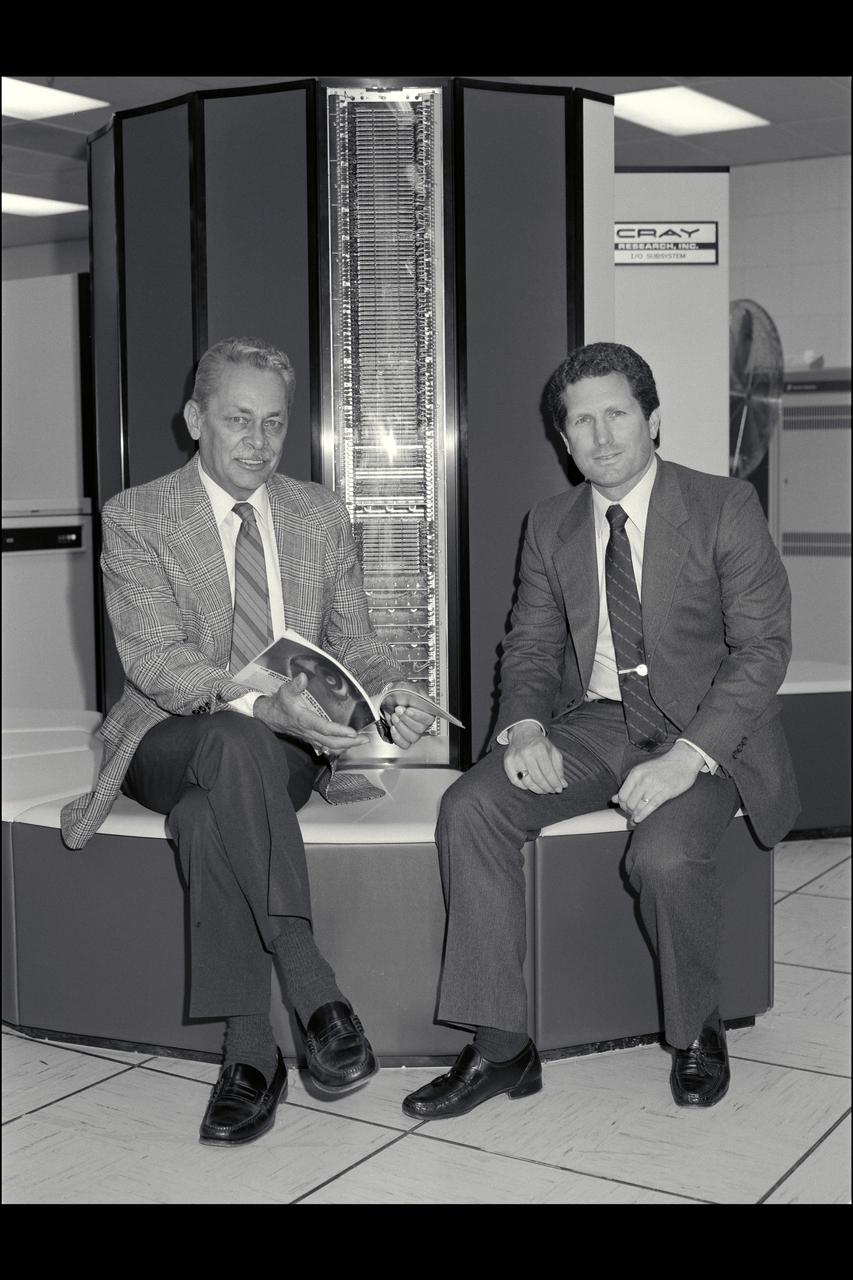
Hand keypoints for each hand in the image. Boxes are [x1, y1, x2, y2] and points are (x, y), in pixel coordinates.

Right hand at [254, 674, 369, 755]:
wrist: (268, 716)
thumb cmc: (278, 704)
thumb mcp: (284, 691)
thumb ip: (295, 685)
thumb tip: (303, 677)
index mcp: (304, 720)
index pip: (325, 728)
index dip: (340, 731)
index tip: (353, 732)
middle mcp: (308, 731)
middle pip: (331, 742)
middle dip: (349, 742)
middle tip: (363, 739)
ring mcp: (310, 737)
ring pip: (330, 747)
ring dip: (346, 746)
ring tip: (359, 742)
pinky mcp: (310, 738)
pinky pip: (326, 747)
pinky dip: (338, 747)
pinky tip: (346, 744)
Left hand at [381, 684, 434, 748]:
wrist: (387, 699)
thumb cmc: (398, 693)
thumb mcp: (407, 688)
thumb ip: (415, 695)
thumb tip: (420, 701)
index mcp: (427, 711)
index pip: (428, 719)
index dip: (418, 716)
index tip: (408, 709)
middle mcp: (422, 723)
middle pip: (420, 729)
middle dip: (406, 719)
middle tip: (398, 710)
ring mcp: (414, 732)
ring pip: (413, 737)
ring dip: (401, 727)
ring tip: (394, 717)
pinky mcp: (405, 738)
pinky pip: (405, 744)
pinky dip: (398, 737)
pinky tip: (393, 728)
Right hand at [503, 722, 565, 793]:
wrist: (523, 733)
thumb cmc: (540, 744)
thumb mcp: (553, 751)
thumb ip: (559, 768)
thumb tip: (563, 784)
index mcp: (539, 749)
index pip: (548, 771)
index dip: (554, 783)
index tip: (559, 789)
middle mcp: (526, 753)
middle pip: (538, 778)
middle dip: (547, 788)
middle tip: (552, 791)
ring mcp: (515, 759)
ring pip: (527, 782)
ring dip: (537, 789)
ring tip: (544, 790)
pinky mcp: (508, 763)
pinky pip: (515, 781)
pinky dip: (524, 787)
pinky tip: (532, 785)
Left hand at [612, 741, 703, 822]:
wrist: (683, 760)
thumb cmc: (662, 767)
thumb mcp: (642, 772)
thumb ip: (628, 786)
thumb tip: (613, 799)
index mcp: (635, 773)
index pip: (622, 795)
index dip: (622, 806)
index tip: (626, 809)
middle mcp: (643, 779)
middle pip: (629, 803)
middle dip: (629, 812)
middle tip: (632, 815)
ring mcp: (654, 785)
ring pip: (638, 806)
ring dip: (635, 816)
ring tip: (635, 820)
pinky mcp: (666, 792)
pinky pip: (651, 807)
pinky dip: (643, 815)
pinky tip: (639, 820)